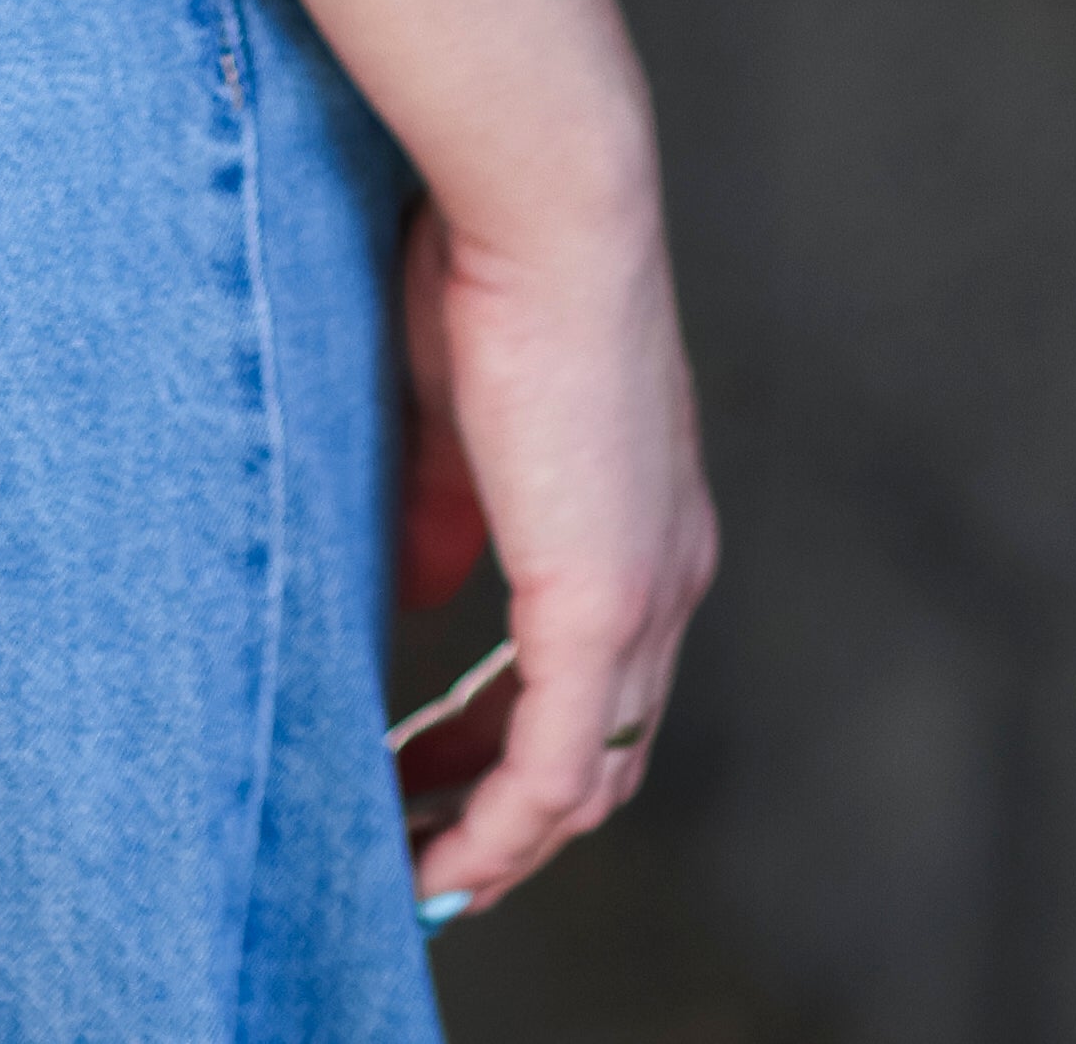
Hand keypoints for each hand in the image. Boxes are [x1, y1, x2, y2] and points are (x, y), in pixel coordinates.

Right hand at [394, 181, 715, 918]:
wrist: (545, 206)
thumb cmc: (487, 269)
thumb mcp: (457, 412)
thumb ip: (444, 511)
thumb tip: (413, 593)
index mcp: (645, 521)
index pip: (604, 679)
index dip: (517, 740)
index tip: (432, 771)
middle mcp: (667, 576)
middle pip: (606, 753)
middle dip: (504, 812)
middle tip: (413, 842)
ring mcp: (645, 598)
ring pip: (588, 780)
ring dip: (498, 839)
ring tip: (408, 869)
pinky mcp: (601, 606)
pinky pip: (558, 769)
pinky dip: (499, 830)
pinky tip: (436, 860)